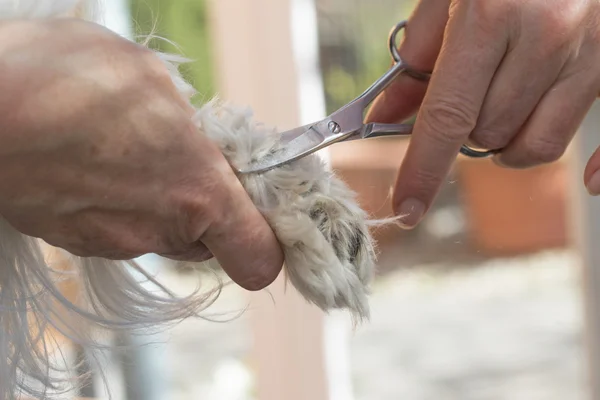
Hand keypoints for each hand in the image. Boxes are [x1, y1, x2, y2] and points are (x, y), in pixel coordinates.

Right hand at [0, 19, 282, 289]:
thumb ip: (186, 124)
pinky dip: (117, 202)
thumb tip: (193, 139)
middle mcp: (159, 230)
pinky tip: (89, 161)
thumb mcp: (148, 80)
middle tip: (186, 159)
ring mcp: (114, 242)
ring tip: (125, 151)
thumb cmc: (64, 80)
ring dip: (159, 199)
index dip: (268, 243)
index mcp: (198, 191)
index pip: (260, 258)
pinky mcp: (74, 241)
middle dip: (207, 204)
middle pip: (209, 238)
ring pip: (161, 232)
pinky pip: (118, 227)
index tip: (261, 213)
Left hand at [366, 0, 599, 226]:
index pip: (446, 118)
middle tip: (470, 94)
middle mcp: (549, 35)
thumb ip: (420, 57)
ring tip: (507, 103)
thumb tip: (388, 117)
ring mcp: (595, 51)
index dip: (422, 171)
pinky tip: (591, 179)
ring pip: (535, 145)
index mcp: (494, 12)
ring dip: (509, 138)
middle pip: (487, 134)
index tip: (406, 209)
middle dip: (465, 127)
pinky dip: (593, 167)